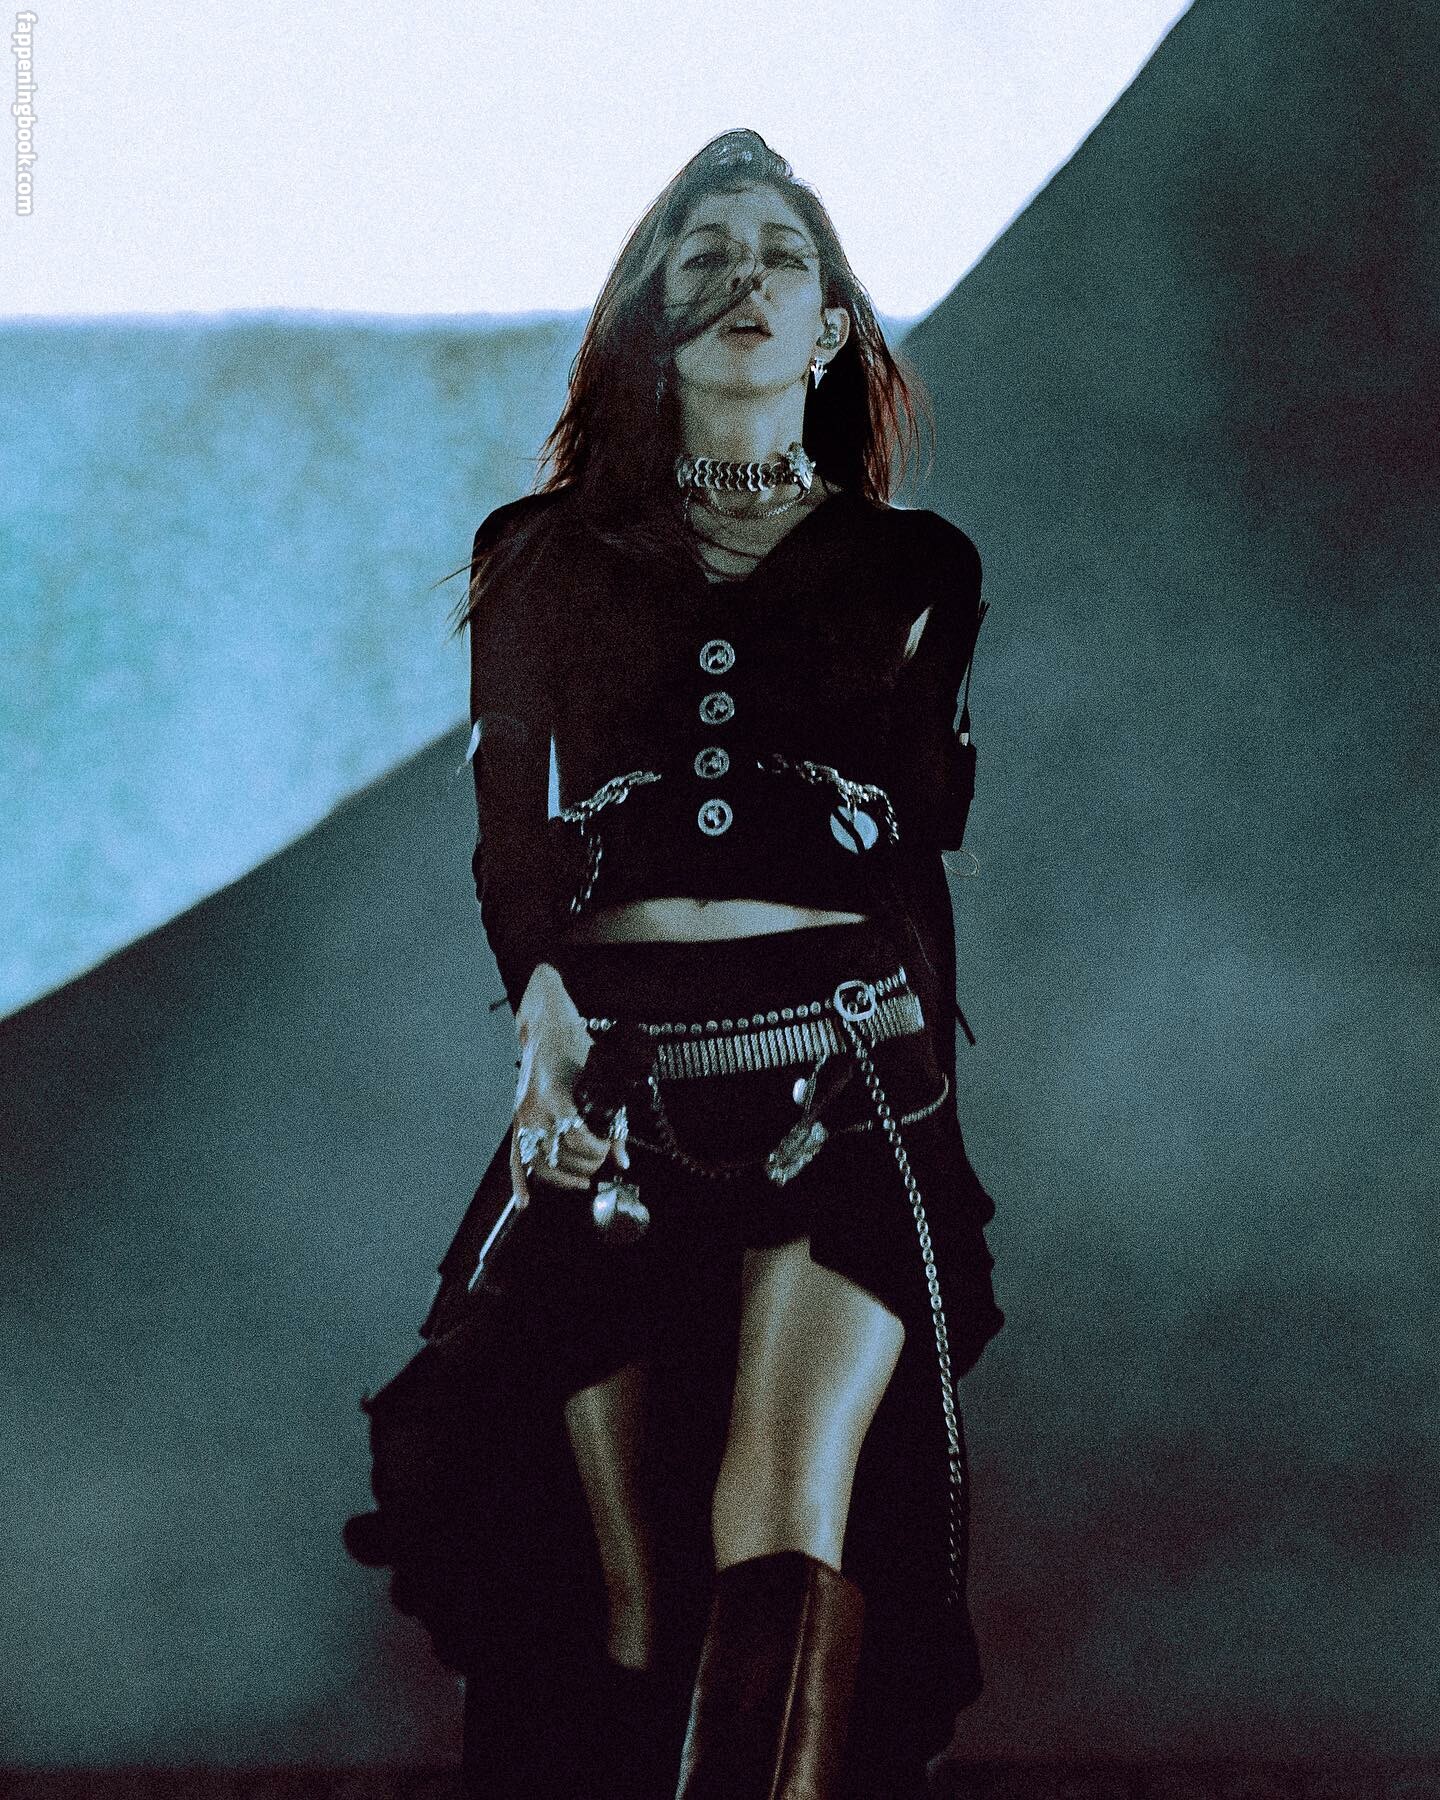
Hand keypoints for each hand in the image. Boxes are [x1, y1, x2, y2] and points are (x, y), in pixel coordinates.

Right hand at [509, 965, 630, 1206]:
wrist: (543, 1023)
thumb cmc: (575, 1044)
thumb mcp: (602, 1076)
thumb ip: (615, 1121)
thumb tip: (623, 1160)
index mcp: (556, 1094)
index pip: (578, 1138)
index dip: (598, 1150)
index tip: (608, 1148)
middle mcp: (534, 1108)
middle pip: (560, 1155)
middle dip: (585, 1164)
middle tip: (601, 1161)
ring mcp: (521, 1115)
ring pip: (539, 1163)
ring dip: (562, 1178)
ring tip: (582, 1179)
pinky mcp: (515, 1119)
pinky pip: (514, 1157)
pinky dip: (519, 1181)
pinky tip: (526, 1201)